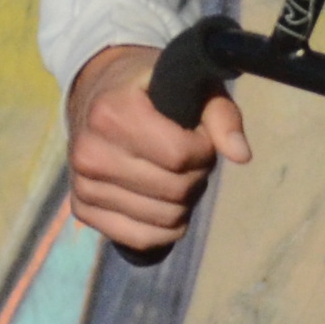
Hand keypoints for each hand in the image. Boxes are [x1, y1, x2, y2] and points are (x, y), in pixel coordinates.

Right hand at [67, 42, 247, 254]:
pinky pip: (140, 239)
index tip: (200, 137)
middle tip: (190, 158)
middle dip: (196, 176)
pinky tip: (165, 204)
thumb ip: (221, 115)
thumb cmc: (151, 89)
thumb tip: (242, 155)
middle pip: (174, 190)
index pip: (179, 156)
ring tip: (174, 175)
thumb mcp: (190, 84)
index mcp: (112, 113)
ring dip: (183, 202)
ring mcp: (83, 184)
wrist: (96, 95)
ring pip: (163, 219)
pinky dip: (165, 229)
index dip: (204, 151)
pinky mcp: (82, 210)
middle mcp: (90, 152)